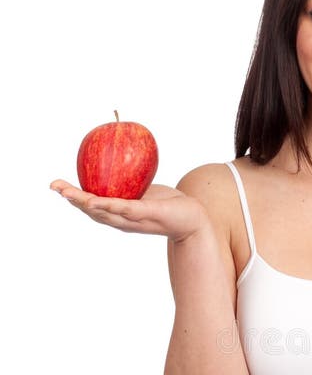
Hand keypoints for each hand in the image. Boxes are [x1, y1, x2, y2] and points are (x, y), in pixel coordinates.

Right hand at [49, 180, 207, 243]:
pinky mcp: (147, 215)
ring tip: (68, 194)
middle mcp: (123, 220)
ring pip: (104, 213)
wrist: (193, 220)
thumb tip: (119, 154)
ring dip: (85, 203)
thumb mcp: (145, 190)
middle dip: (72, 200)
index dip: (74, 197)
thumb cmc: (169, 204)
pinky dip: (110, 205)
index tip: (57, 186)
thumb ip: (131, 180)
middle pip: (92, 211)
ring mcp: (134, 220)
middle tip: (55, 187)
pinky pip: (126, 209)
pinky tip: (98, 199)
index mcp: (119, 214)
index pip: (92, 206)